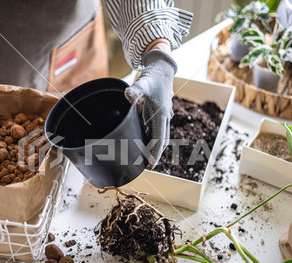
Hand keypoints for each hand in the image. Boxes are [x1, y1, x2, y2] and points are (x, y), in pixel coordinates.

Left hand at [124, 49, 176, 167]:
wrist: (162, 66)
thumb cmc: (153, 75)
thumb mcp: (144, 82)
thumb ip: (135, 90)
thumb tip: (128, 96)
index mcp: (161, 114)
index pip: (160, 139)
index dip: (156, 153)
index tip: (151, 165)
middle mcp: (164, 117)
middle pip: (161, 140)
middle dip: (155, 154)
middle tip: (147, 166)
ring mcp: (162, 114)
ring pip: (158, 135)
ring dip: (153, 146)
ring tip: (144, 157)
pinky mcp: (157, 111)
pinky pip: (154, 128)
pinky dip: (150, 136)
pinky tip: (142, 140)